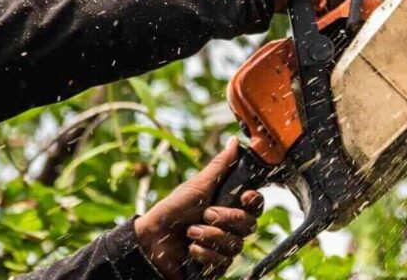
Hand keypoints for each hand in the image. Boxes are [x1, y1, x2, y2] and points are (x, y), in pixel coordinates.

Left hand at [134, 137, 264, 279]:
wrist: (151, 240)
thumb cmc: (173, 211)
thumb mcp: (198, 186)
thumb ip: (220, 166)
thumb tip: (235, 142)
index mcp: (230, 205)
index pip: (256, 204)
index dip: (254, 201)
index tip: (244, 196)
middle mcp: (231, 227)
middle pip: (250, 225)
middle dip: (226, 219)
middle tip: (206, 214)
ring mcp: (224, 247)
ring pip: (236, 244)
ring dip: (210, 236)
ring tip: (190, 232)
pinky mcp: (215, 266)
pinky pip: (223, 262)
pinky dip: (204, 253)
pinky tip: (191, 249)